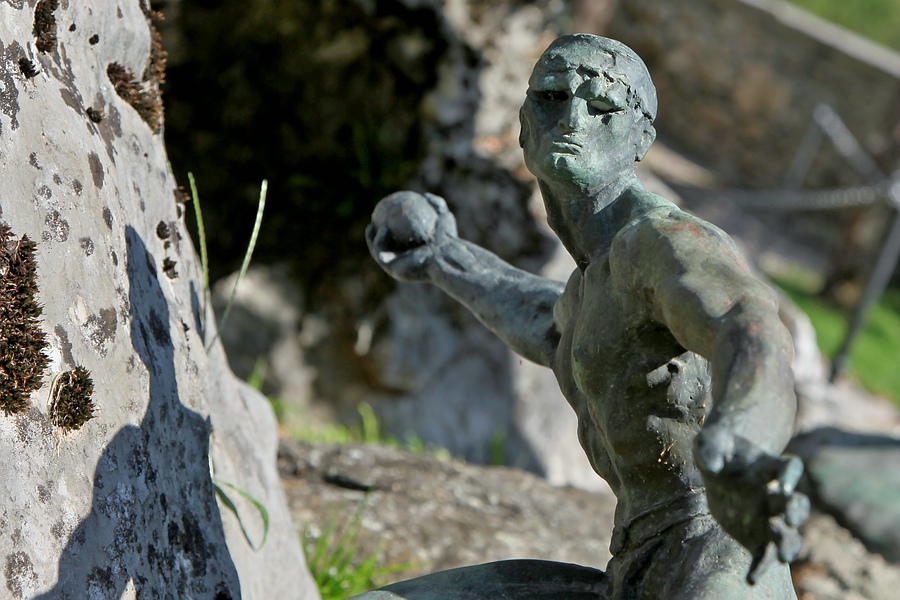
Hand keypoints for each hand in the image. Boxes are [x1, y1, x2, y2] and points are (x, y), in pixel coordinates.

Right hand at [366, 191, 457, 282]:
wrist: (446, 256)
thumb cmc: (448, 239)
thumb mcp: (444, 217)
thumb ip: (437, 205)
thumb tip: (425, 195)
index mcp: (413, 252)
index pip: (398, 240)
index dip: (389, 228)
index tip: (384, 215)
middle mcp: (404, 261)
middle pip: (385, 247)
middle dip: (375, 236)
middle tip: (373, 220)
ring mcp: (397, 267)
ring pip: (379, 252)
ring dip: (372, 239)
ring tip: (371, 225)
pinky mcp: (393, 270)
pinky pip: (382, 254)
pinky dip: (379, 242)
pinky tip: (382, 229)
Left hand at [695, 425, 809, 583]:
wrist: (717, 466)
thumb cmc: (717, 448)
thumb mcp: (710, 442)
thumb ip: (711, 449)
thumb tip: (711, 466)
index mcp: (768, 467)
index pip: (789, 468)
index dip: (791, 476)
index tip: (784, 486)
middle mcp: (774, 493)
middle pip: (796, 503)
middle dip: (796, 512)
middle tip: (790, 518)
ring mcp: (768, 515)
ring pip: (788, 533)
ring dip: (789, 545)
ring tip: (784, 557)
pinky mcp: (757, 534)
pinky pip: (764, 553)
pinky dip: (761, 566)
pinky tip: (751, 579)